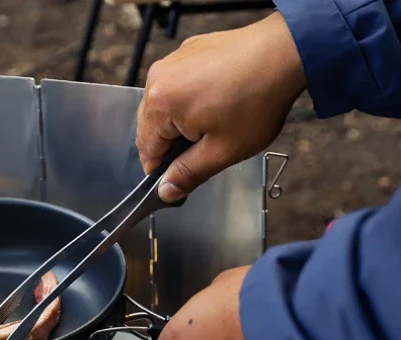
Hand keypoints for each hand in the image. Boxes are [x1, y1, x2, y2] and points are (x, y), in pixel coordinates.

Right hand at [137, 12, 305, 201]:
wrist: (288, 51)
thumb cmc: (257, 100)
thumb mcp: (221, 152)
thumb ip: (187, 175)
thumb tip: (165, 192)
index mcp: (159, 104)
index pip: (147, 151)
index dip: (165, 169)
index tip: (185, 173)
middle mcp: (158, 77)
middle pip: (152, 127)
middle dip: (175, 142)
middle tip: (208, 146)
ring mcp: (174, 60)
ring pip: (165, 106)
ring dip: (183, 120)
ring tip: (217, 120)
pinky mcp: (190, 50)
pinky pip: (179, 85)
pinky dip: (192, 98)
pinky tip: (219, 100)